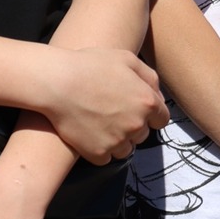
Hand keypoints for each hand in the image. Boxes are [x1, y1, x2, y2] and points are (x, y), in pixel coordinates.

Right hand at [36, 47, 167, 164]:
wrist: (57, 83)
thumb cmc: (91, 66)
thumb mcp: (127, 59)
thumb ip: (149, 78)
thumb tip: (158, 96)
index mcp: (148, 102)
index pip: (162, 120)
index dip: (150, 116)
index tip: (137, 112)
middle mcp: (137, 124)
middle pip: (142, 135)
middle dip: (132, 126)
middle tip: (112, 113)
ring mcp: (117, 141)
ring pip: (126, 149)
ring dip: (118, 141)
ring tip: (100, 125)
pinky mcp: (98, 152)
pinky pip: (106, 158)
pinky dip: (100, 150)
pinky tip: (90, 135)